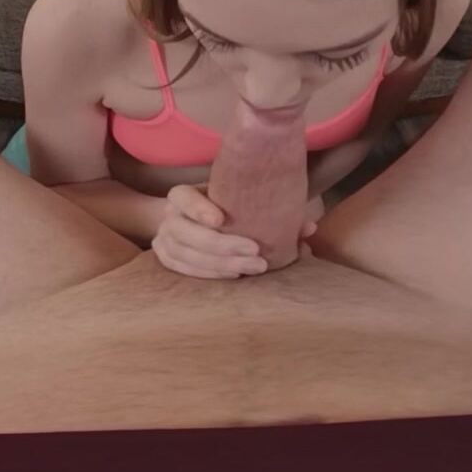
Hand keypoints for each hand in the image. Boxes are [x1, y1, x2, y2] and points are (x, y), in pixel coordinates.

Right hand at [153, 182, 300, 278]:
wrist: (192, 220)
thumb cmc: (228, 205)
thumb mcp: (243, 200)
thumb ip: (272, 206)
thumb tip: (309, 228)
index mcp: (182, 195)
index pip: (182, 197)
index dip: (198, 208)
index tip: (221, 219)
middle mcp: (168, 216)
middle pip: (186, 232)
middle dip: (222, 244)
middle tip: (256, 253)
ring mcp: (163, 239)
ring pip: (186, 255)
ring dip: (220, 264)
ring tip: (253, 268)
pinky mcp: (166, 258)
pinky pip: (183, 270)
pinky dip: (208, 274)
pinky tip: (234, 276)